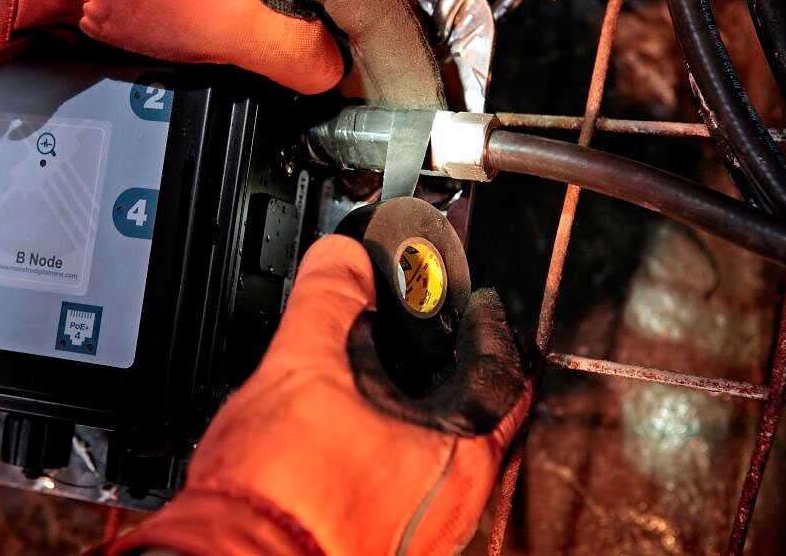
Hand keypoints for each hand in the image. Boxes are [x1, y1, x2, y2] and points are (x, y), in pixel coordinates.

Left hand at [0, 0, 443, 106]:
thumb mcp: (246, 30)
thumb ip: (310, 60)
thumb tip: (335, 81)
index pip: (379, 9)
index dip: (391, 65)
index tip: (394, 108)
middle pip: (353, 15)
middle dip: (365, 67)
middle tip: (370, 114)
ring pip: (314, 21)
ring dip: (326, 64)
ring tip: (335, 105)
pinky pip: (276, 24)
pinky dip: (288, 56)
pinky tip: (285, 79)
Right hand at [107, 235, 529, 554]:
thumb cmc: (282, 498)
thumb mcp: (302, 366)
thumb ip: (332, 299)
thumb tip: (346, 257)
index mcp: (459, 452)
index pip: (503, 371)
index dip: (485, 325)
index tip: (470, 304)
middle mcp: (454, 499)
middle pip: (475, 416)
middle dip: (449, 372)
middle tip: (421, 339)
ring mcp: (422, 529)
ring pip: (439, 455)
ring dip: (418, 416)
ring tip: (381, 383)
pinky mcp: (382, 545)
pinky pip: (403, 486)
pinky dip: (388, 453)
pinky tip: (349, 439)